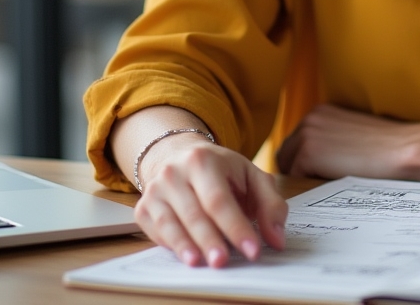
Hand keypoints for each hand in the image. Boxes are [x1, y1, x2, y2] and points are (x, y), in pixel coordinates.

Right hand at [133, 134, 287, 267]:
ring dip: (186, 247)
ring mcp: (155, 190)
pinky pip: (156, 232)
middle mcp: (175, 172)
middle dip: (210, 240)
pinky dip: (171, 246)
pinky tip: (186, 256)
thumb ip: (271, 205)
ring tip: (201, 264)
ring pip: (171, 224)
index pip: (220, 199)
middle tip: (223, 261)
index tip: (252, 250)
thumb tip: (277, 239)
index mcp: (204, 159)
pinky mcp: (143, 208)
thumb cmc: (222, 171)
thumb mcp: (252, 177)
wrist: (180, 156)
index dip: (236, 227)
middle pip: (194, 212)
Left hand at [275, 103, 419, 188]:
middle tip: (325, 182)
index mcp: (320, 111)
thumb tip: (311, 163)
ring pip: (288, 167)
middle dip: (299, 171)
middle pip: (285, 156)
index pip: (295, 144)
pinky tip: (335, 182)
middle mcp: (310, 117)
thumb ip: (330, 141)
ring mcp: (307, 132)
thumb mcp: (352, 136)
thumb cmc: (385, 149)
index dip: (305, 164)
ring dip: (304, 178)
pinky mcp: (309, 151)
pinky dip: (310, 185)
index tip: (325, 174)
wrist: (405, 150)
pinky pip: (296, 178)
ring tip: (333, 181)